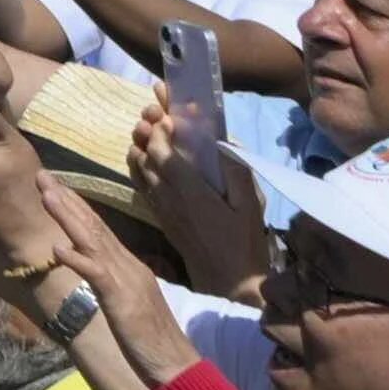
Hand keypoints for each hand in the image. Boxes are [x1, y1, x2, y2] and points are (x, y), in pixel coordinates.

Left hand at [138, 84, 270, 299]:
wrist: (230, 281)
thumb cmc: (245, 243)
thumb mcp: (250, 206)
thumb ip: (237, 172)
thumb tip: (224, 141)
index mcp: (190, 190)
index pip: (164, 150)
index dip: (161, 126)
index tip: (165, 108)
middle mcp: (168, 196)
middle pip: (147, 153)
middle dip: (149, 128)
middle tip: (154, 109)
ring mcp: (160, 206)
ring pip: (139, 167)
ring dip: (141, 143)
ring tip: (149, 126)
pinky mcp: (159, 215)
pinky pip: (140, 183)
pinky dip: (138, 164)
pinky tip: (144, 153)